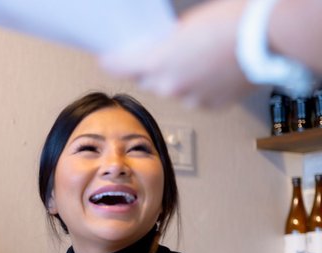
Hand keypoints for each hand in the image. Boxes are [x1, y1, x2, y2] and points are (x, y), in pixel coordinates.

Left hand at [100, 0, 253, 108]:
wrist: (271, 37)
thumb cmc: (232, 22)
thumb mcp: (188, 24)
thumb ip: (166, 42)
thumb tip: (160, 48)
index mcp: (158, 62)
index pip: (120, 66)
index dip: (112, 61)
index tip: (107, 59)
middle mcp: (170, 86)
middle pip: (147, 80)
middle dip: (149, 68)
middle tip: (159, 54)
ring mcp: (191, 98)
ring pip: (172, 90)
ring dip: (177, 78)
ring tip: (196, 59)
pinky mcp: (211, 106)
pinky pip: (195, 97)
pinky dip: (198, 87)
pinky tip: (211, 70)